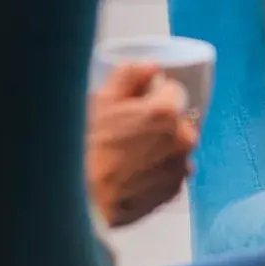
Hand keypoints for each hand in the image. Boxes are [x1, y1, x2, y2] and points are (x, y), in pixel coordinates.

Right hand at [84, 61, 197, 227]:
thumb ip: (130, 76)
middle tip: (129, 133)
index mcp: (167, 112)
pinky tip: (134, 173)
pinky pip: (171, 171)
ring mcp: (180, 167)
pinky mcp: (174, 190)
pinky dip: (158, 170)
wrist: (82, 199)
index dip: (154, 96)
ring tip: (129, 156)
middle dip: (159, 123)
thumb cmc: (89, 148)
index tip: (137, 106)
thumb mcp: (102, 102)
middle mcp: (182, 139)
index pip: (173, 91)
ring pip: (175, 146)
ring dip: (160, 147)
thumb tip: (151, 67)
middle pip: (177, 120)